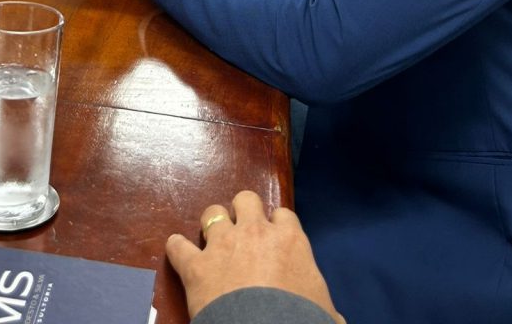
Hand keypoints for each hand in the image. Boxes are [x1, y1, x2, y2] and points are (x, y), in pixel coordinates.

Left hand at [166, 193, 344, 323]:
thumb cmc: (302, 320)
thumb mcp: (324, 310)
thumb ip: (323, 303)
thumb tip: (334, 319)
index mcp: (290, 240)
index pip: (283, 215)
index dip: (277, 224)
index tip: (275, 236)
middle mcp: (255, 232)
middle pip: (246, 199)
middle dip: (243, 211)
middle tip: (242, 230)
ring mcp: (223, 245)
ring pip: (212, 212)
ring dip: (212, 224)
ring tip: (212, 237)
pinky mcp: (196, 266)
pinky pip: (178, 246)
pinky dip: (177, 249)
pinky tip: (178, 251)